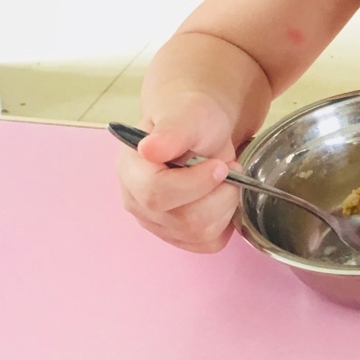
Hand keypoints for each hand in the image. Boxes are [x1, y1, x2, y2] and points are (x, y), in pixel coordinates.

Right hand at [117, 94, 239, 252]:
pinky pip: (209, 243)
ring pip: (200, 234)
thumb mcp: (186, 117)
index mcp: (131, 171)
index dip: (195, 184)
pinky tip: (220, 196)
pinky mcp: (178, 237)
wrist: (200, 130)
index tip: (220, 165)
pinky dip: (225, 221)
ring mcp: (156, 224)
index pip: (156, 193)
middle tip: (229, 167)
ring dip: (226, 205)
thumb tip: (150, 149)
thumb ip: (171, 133)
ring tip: (226, 179)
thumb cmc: (191, 119)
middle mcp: (137, 202)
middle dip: (219, 194)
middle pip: (183, 220)